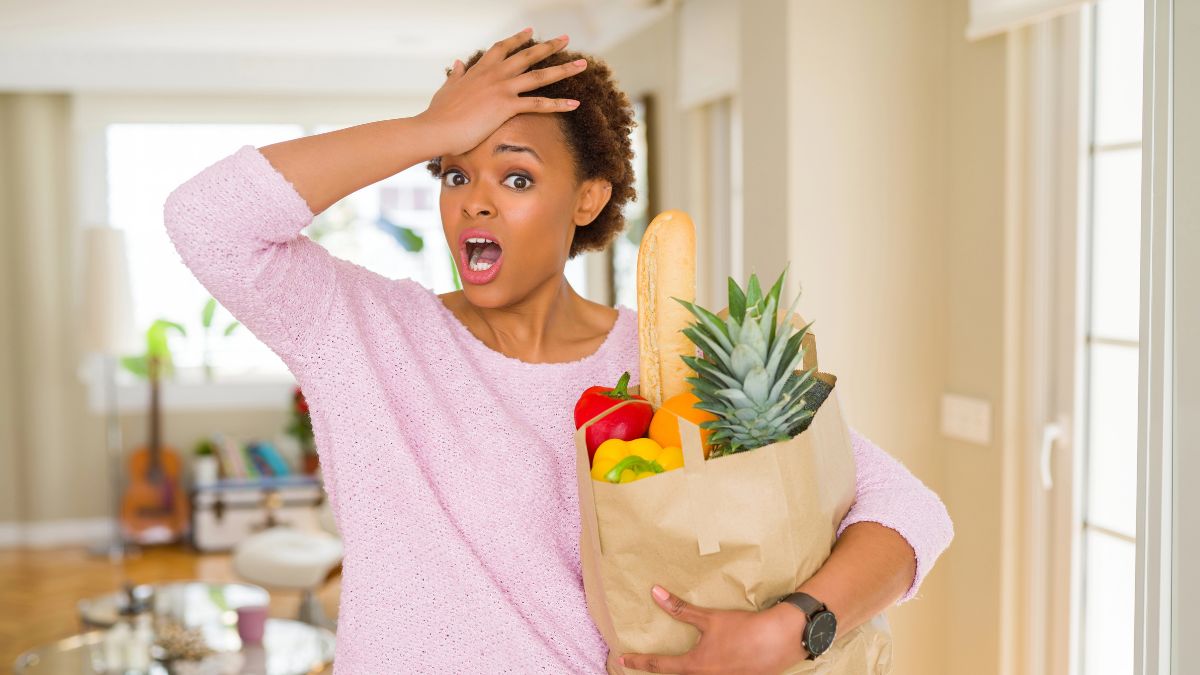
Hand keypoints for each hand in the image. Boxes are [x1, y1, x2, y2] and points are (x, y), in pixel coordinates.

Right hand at [414, 27, 586, 156]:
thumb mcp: (446, 89)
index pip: (503, 48)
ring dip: (564, 69)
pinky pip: (539, 104)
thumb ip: (456, 75)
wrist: (435, 128)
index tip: (530, 31)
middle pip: (528, 55)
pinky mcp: (506, 106)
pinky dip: (559, 104)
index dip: (518, 39)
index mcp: (479, 70)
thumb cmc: (438, 114)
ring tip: (582, 64)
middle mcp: (494, 74)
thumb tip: (458, 63)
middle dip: (549, 46)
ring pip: (540, 75)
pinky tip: (575, 103)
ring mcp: (502, 89)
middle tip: (566, 39)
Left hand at [618, 585, 809, 673]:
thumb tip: (655, 593)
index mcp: (695, 666)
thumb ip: (680, 609)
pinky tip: (708, 664)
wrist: (780, 640)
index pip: (658, 665)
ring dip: (682, 671)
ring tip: (673, 663)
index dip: (638, 661)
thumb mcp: (709, 618)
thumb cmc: (744, 629)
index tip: (622, 659)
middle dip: (659, 669)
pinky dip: (703, 670)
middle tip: (641, 663)